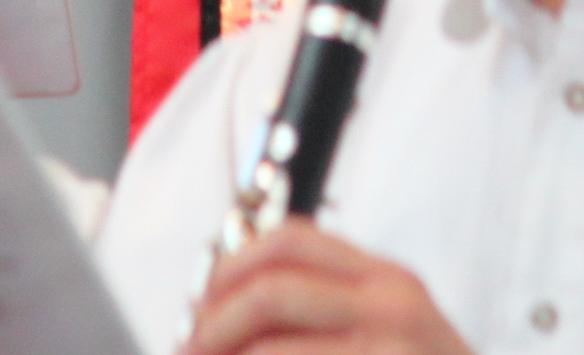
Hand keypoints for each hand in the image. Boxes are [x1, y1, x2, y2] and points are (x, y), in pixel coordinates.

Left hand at [190, 223, 471, 354]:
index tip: (200, 306)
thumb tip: (223, 312)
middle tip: (188, 354)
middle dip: (209, 327)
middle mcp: (395, 307)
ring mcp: (391, 353)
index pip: (290, 240)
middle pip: (268, 290)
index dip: (228, 267)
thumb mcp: (393, 338)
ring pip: (268, 350)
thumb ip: (331, 313)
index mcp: (391, 282)